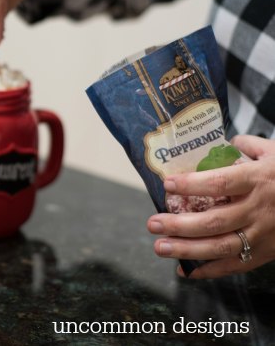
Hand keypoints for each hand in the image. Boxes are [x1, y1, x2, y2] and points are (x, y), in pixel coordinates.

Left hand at [147, 135, 274, 278]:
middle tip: (152, 223)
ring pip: (221, 246)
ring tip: (159, 247)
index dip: (192, 185)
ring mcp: (263, 234)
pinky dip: (209, 271)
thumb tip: (223, 143)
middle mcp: (259, 209)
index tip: (167, 184)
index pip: (220, 183)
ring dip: (187, 250)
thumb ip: (246, 146)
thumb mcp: (274, 152)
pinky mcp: (266, 253)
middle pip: (214, 221)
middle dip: (179, 225)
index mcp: (258, 180)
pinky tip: (184, 270)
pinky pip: (235, 265)